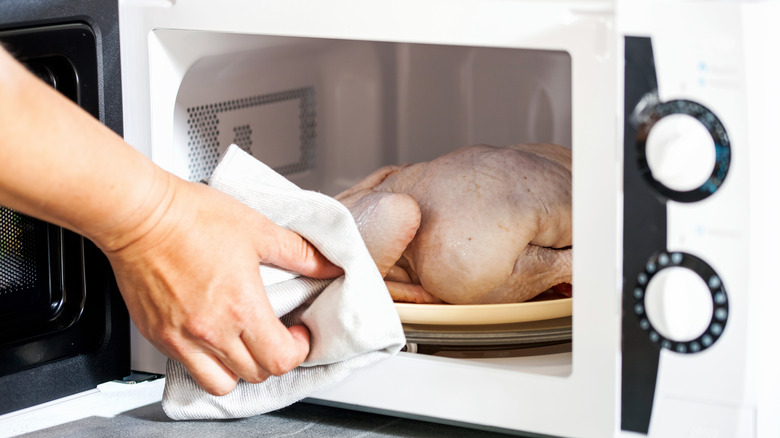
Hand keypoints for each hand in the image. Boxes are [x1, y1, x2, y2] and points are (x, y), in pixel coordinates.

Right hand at [101, 175, 342, 395]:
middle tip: (275, 334)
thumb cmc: (191, 218)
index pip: (280, 359)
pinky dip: (206, 362)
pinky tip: (212, 336)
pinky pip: (188, 368)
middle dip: (273, 358)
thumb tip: (326, 266)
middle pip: (255, 375)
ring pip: (219, 384)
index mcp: (241, 307)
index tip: (298, 333)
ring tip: (243, 343)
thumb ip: (298, 253)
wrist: (140, 216)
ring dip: (238, 369)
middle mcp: (210, 331)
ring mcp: (181, 338)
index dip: (298, 350)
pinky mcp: (158, 336)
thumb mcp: (258, 230)